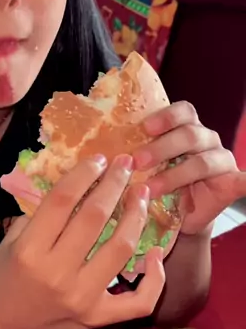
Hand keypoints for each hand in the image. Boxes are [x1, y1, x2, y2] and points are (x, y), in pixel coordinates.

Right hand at [0, 155, 164, 328]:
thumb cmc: (2, 279)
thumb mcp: (9, 242)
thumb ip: (39, 215)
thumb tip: (77, 184)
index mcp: (29, 251)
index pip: (62, 200)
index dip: (84, 174)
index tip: (99, 158)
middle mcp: (57, 274)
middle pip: (95, 218)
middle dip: (115, 184)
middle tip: (126, 164)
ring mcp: (82, 298)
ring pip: (121, 249)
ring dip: (137, 216)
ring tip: (142, 193)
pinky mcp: (98, 318)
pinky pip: (138, 300)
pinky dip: (154, 278)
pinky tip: (155, 253)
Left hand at [135, 101, 245, 235]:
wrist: (179, 217)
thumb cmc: (157, 184)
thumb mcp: (143, 165)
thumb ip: (132, 152)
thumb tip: (98, 151)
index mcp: (186, 128)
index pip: (183, 111)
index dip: (165, 116)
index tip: (144, 128)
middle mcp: (205, 140)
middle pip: (189, 135)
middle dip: (161, 148)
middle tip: (137, 162)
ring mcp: (220, 161)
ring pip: (201, 162)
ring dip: (174, 175)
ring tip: (150, 189)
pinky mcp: (230, 184)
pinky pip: (241, 181)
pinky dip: (245, 181)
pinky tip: (243, 183)